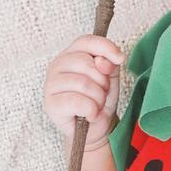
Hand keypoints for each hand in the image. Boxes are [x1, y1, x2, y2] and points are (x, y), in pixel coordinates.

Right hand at [43, 35, 124, 149]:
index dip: (106, 47)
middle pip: (87, 63)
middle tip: (101, 93)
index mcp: (70, 55)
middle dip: (103, 82)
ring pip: (84, 84)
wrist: (94, 129)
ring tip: (96, 105)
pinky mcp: (50, 104)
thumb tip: (102, 62)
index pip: (87, 41)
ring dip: (98, 99)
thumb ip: (108, 64)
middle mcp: (57, 66)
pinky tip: (89, 115)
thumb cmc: (99, 101)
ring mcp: (51, 84)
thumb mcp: (110, 78)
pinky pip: (78, 102)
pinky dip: (91, 111)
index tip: (120, 58)